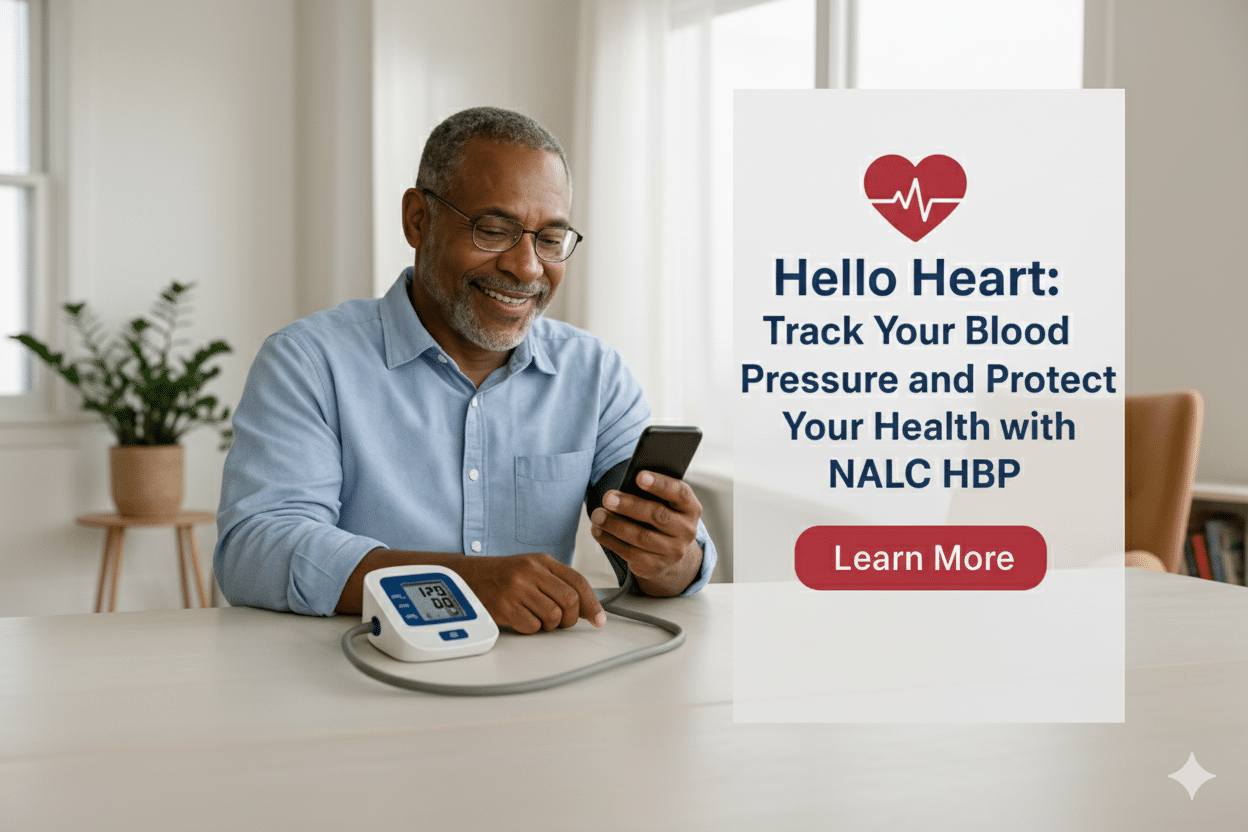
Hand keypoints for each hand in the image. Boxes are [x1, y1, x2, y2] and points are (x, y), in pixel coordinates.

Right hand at [453, 552, 605, 634]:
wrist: (467, 577)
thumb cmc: (503, 576)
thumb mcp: (533, 570)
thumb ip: (560, 584)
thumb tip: (588, 609)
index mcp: (542, 561)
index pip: (577, 581)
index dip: (592, 603)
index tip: (599, 619)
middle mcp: (530, 572)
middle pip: (569, 600)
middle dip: (571, 618)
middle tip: (562, 622)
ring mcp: (516, 588)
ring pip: (553, 616)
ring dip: (550, 626)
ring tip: (539, 619)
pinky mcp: (504, 606)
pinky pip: (532, 626)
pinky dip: (532, 629)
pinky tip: (522, 620)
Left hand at [589, 470, 703, 595]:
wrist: (668, 551)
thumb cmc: (660, 515)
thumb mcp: (663, 502)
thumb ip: (651, 493)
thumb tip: (624, 486)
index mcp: (691, 508)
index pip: (680, 492)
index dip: (660, 484)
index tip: (639, 476)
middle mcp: (687, 531)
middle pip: (658, 515)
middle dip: (630, 505)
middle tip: (607, 497)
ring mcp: (673, 551)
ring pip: (642, 537)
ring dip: (615, 524)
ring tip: (597, 515)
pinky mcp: (656, 566)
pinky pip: (630, 553)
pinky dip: (610, 541)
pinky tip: (598, 530)